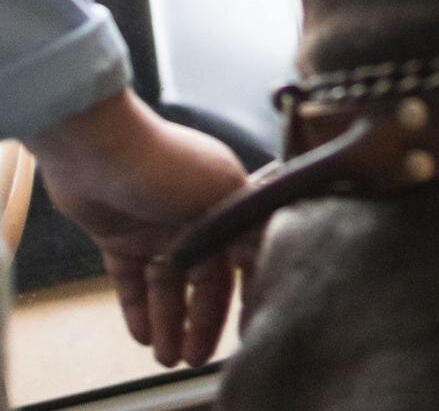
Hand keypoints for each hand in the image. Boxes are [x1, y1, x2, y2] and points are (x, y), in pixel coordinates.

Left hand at [31, 90, 248, 368]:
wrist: (98, 150)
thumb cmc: (165, 162)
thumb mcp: (221, 189)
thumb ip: (246, 223)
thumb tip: (271, 250)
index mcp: (222, 198)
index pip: (239, 254)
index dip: (244, 290)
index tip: (247, 324)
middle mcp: (191, 214)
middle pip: (202, 277)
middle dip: (202, 319)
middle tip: (198, 357)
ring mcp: (154, 227)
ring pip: (167, 285)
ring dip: (170, 322)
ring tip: (169, 357)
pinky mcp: (119, 238)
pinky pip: (132, 281)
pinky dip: (138, 308)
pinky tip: (144, 335)